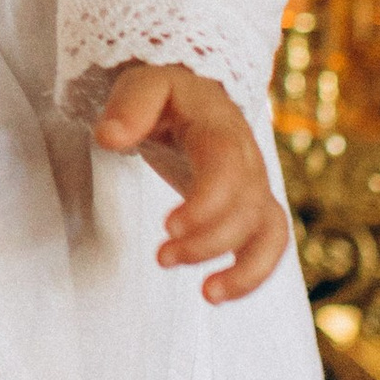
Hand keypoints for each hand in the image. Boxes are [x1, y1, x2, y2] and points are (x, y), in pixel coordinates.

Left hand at [95, 62, 287, 301]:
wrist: (193, 98)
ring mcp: (256, 186)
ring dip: (244, 269)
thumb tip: (109, 137)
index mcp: (221, 129)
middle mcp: (248, 160)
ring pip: (267, 232)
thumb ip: (129, 106)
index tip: (169, 228)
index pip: (227, 168)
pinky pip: (270, 245)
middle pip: (246, 208)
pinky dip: (252, 275)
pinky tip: (215, 293)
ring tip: (206, 294)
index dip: (207, 204)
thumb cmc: (166, 96)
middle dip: (208, 242)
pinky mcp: (253, 209)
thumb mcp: (144, 85)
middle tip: (162, 258)